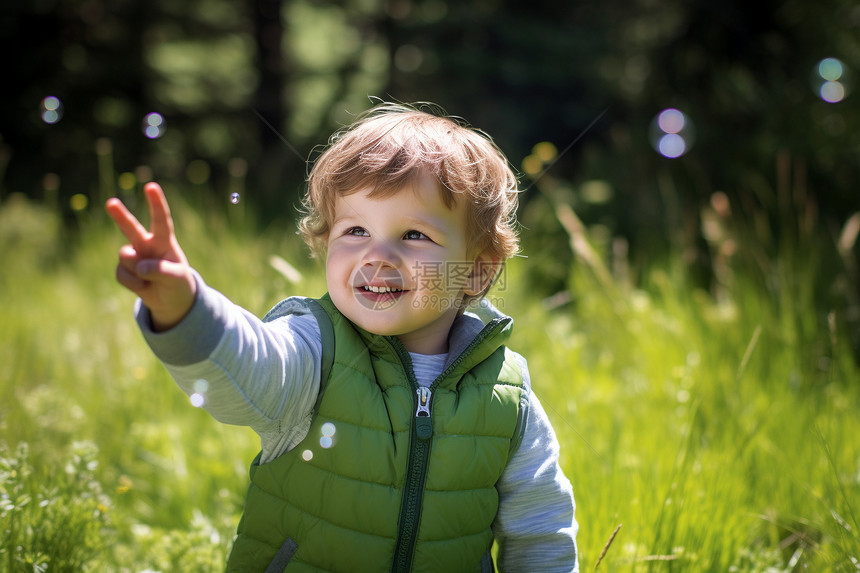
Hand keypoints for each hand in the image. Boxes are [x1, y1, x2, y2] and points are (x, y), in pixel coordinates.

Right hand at [105, 182, 196, 330]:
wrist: (171, 300)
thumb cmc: (179, 283)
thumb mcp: (177, 278)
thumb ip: (161, 270)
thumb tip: (139, 266)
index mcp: (164, 241)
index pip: (161, 221)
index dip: (156, 204)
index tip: (151, 187)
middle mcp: (147, 245)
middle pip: (131, 228)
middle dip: (120, 215)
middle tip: (111, 203)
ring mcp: (134, 256)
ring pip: (125, 256)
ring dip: (136, 269)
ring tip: (149, 278)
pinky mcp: (124, 270)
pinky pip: (121, 274)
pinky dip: (133, 284)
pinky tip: (143, 286)